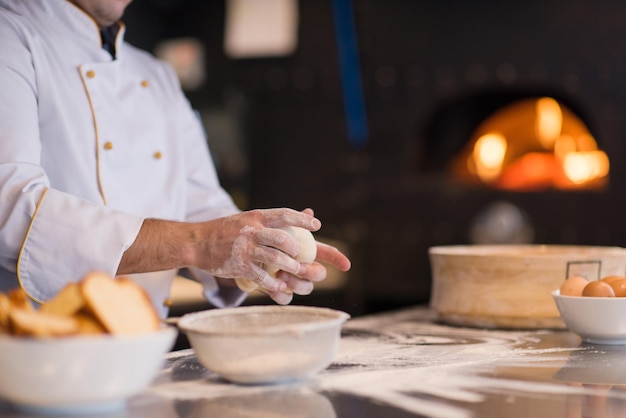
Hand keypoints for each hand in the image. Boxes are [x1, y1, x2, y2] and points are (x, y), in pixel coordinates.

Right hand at [190, 209, 321, 292]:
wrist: (197, 242)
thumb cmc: (226, 230)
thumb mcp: (248, 218)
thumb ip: (274, 219)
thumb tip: (307, 211)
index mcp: (255, 217)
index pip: (284, 214)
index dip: (302, 220)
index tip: (316, 225)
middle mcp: (251, 231)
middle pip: (282, 238)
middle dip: (296, 248)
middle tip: (300, 254)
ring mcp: (245, 249)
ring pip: (275, 258)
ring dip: (289, 267)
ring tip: (295, 271)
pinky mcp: (238, 265)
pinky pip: (261, 276)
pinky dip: (273, 283)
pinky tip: (279, 286)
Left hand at [263, 211, 351, 304]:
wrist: (246, 251)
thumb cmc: (267, 237)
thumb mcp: (279, 226)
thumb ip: (294, 220)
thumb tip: (309, 212)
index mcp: (308, 250)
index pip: (328, 254)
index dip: (338, 259)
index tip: (346, 265)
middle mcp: (304, 267)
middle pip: (319, 274)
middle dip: (311, 272)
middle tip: (298, 267)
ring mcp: (293, 281)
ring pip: (306, 288)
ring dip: (296, 283)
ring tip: (281, 274)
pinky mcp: (279, 291)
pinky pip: (286, 299)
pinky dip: (281, 294)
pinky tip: (273, 288)